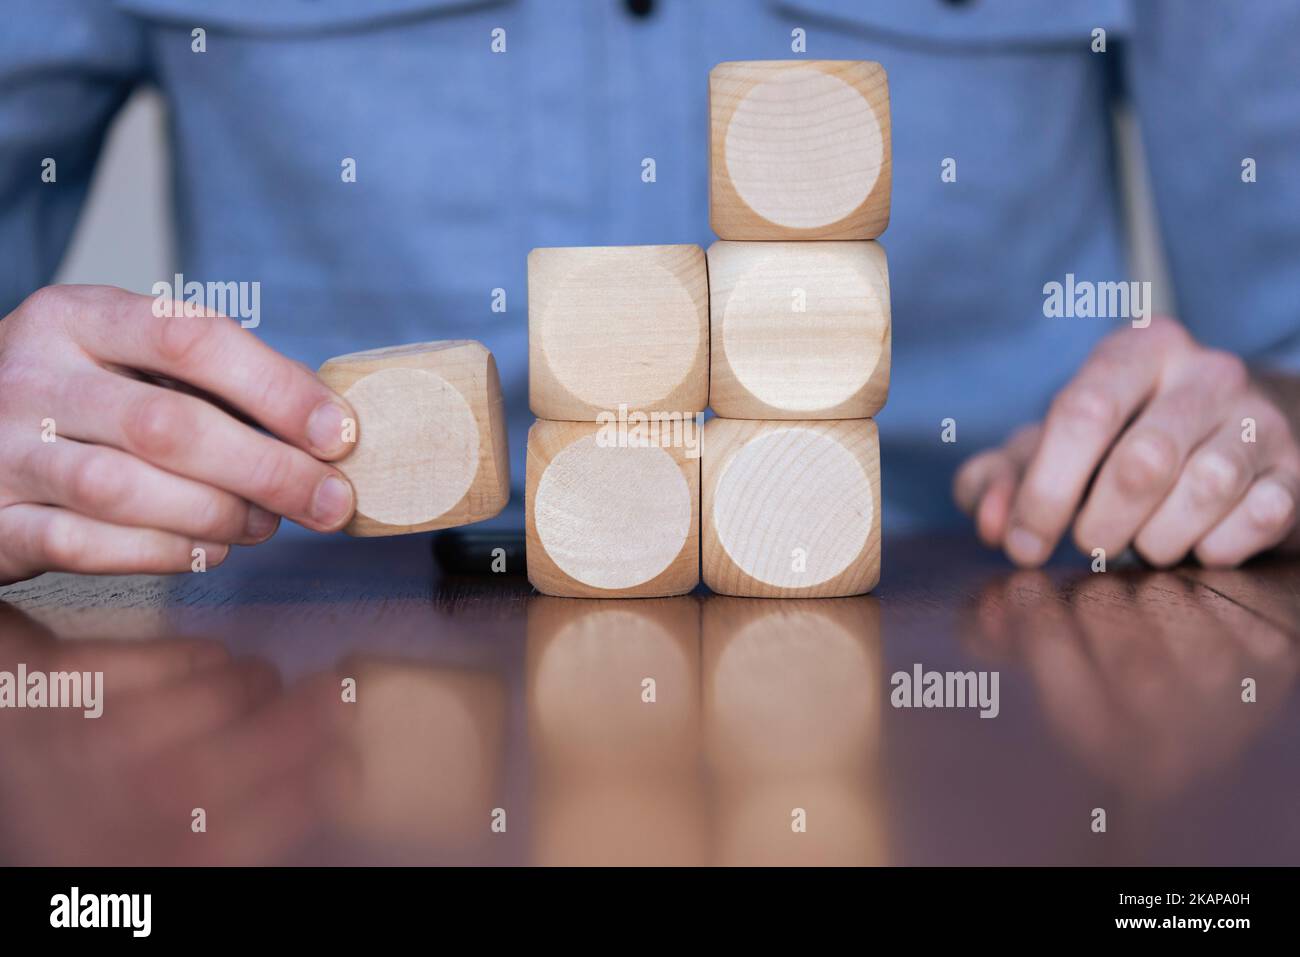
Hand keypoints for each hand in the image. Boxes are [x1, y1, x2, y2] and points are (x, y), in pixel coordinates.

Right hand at [0, 285, 357, 582]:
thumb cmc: (72, 397)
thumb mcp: (123, 357)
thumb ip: (210, 381)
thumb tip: (322, 426)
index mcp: (77, 316)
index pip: (191, 338)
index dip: (277, 390)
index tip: (339, 434)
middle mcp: (32, 375)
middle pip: (167, 425)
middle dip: (268, 469)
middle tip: (328, 500)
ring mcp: (2, 449)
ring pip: (123, 489)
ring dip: (217, 514)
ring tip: (265, 524)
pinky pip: (84, 545)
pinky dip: (161, 553)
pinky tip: (208, 550)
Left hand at [954, 317, 1299, 567]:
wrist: (1227, 438)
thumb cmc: (1113, 445)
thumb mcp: (1046, 450)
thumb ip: (998, 479)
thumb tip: (992, 521)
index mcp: (1137, 350)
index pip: (1083, 413)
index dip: (1045, 490)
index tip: (1023, 544)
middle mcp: (1207, 371)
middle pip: (1142, 462)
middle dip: (1100, 525)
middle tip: (1091, 543)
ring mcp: (1261, 419)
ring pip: (1204, 491)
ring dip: (1157, 540)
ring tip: (1145, 540)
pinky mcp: (1297, 470)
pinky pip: (1256, 519)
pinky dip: (1213, 549)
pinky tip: (1196, 544)